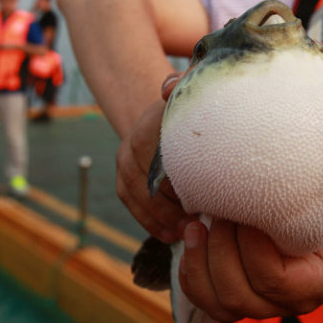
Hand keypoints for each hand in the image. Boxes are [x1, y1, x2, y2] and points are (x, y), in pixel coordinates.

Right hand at [116, 71, 193, 243]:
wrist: (166, 117)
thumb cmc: (189, 113)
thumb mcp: (191, 98)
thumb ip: (184, 88)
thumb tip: (169, 87)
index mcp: (150, 123)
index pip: (158, 153)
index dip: (177, 179)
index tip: (199, 198)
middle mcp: (132, 141)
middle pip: (146, 178)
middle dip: (170, 203)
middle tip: (196, 222)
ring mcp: (124, 160)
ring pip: (136, 193)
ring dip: (160, 216)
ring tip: (184, 233)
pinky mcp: (122, 177)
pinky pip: (130, 202)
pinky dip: (148, 221)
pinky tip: (169, 235)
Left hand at [179, 192, 322, 321]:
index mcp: (318, 284)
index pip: (274, 280)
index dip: (252, 248)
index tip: (246, 212)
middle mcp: (288, 304)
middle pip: (239, 294)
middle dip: (220, 250)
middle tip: (217, 212)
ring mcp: (261, 306)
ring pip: (218, 304)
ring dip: (199, 264)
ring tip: (194, 227)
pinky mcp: (238, 300)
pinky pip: (205, 302)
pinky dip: (191, 274)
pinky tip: (191, 241)